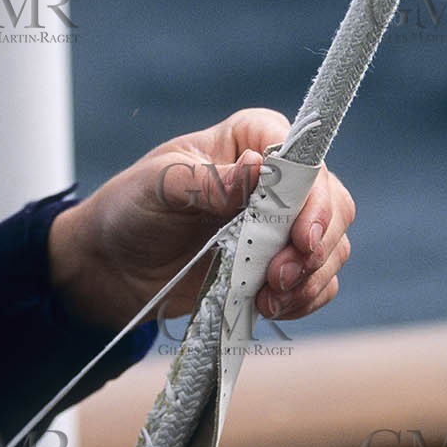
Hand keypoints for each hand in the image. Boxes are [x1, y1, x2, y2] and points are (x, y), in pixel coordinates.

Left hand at [48, 107, 354, 329]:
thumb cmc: (132, 209)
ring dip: (310, 278)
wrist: (114, 266)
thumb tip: (258, 169)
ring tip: (269, 299)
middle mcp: (279, 179)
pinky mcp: (280, 265)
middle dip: (316, 245)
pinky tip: (270, 307)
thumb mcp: (160, 186)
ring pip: (332, 247)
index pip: (304, 158)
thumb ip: (210, 181)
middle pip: (332, 204)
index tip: (299, 235)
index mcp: (252, 139)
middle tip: (280, 276)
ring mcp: (283, 225)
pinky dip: (305, 298)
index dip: (312, 196)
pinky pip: (317, 282)